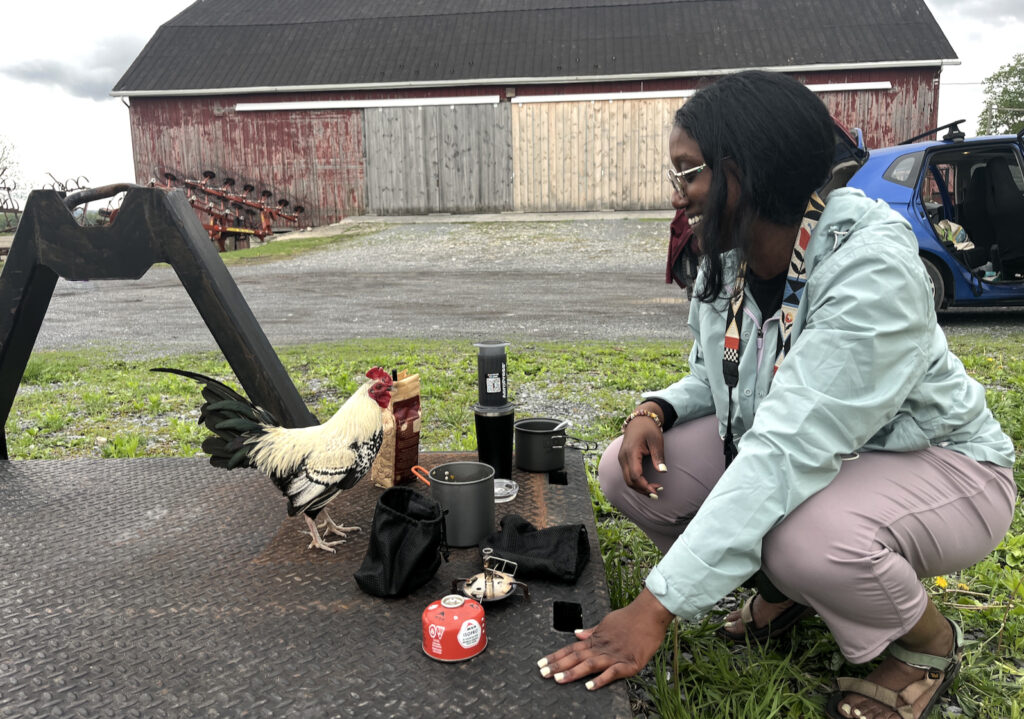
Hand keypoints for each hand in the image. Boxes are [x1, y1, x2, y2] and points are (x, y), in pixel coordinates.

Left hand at [536, 589, 674, 689]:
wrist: (650, 613)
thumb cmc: (630, 617)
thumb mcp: (607, 621)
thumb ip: (592, 631)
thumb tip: (576, 634)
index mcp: (596, 639)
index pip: (571, 648)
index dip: (556, 656)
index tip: (541, 663)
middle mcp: (602, 647)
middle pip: (576, 657)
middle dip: (558, 666)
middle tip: (542, 673)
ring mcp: (615, 655)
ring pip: (590, 664)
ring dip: (573, 672)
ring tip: (558, 679)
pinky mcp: (629, 662)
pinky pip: (612, 672)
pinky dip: (600, 679)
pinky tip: (590, 686)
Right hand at [618, 403, 666, 495]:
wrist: (638, 420)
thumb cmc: (649, 429)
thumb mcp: (656, 441)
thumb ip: (658, 456)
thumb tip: (663, 472)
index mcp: (631, 452)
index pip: (635, 475)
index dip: (645, 485)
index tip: (657, 490)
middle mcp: (623, 457)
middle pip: (629, 481)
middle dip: (642, 489)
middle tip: (657, 493)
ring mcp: (622, 459)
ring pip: (627, 480)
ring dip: (639, 487)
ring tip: (653, 490)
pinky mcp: (623, 460)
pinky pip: (627, 475)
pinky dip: (636, 482)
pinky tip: (647, 484)